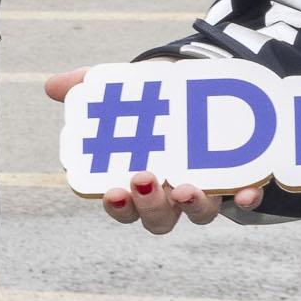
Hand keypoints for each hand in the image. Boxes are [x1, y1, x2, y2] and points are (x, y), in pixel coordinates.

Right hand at [43, 68, 264, 229]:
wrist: (204, 82)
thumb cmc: (154, 96)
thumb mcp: (123, 88)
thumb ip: (91, 89)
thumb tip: (55, 86)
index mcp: (139, 182)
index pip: (124, 206)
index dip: (118, 206)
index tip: (112, 190)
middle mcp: (171, 195)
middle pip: (159, 218)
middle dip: (151, 205)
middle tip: (144, 179)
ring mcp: (205, 190)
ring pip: (199, 213)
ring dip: (192, 205)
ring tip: (185, 188)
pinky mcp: (239, 179)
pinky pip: (243, 198)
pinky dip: (246, 197)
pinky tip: (246, 191)